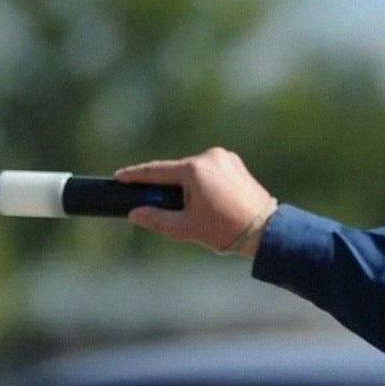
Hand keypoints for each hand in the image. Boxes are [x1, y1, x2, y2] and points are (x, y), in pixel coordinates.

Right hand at [115, 148, 276, 254]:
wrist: (265, 230)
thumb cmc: (225, 229)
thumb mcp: (185, 228)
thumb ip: (156, 219)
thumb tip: (134, 214)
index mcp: (196, 169)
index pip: (157, 170)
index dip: (136, 175)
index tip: (119, 176)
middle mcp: (210, 156)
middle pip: (177, 172)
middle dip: (168, 188)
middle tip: (167, 209)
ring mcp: (225, 157)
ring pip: (194, 172)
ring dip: (188, 187)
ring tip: (199, 212)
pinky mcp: (236, 163)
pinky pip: (210, 171)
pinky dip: (203, 183)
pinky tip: (210, 203)